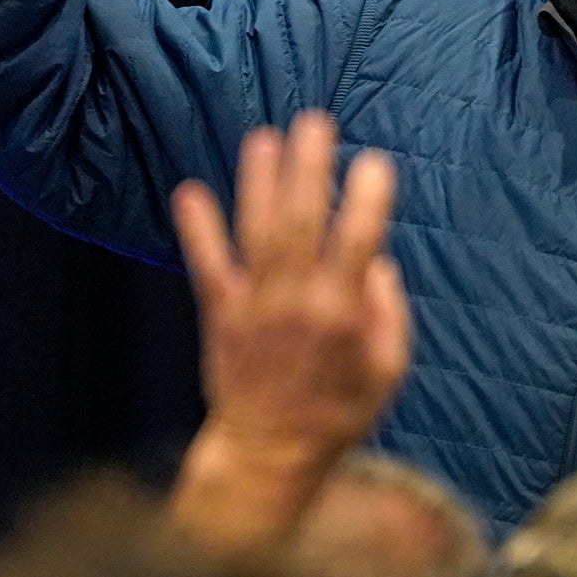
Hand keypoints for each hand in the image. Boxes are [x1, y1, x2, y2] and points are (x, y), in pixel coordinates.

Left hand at [170, 113, 408, 545]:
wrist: (268, 454)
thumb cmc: (338, 412)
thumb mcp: (388, 371)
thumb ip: (387, 313)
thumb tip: (378, 259)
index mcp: (343, 314)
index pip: (359, 242)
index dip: (368, 199)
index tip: (375, 163)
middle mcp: (297, 302)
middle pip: (303, 221)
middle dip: (310, 167)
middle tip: (315, 122)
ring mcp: (254, 306)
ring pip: (257, 232)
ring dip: (260, 182)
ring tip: (264, 137)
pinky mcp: (219, 314)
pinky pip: (206, 265)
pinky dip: (197, 229)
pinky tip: (188, 191)